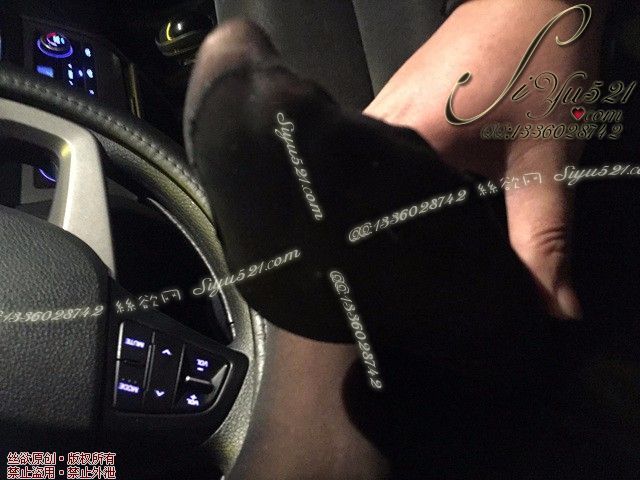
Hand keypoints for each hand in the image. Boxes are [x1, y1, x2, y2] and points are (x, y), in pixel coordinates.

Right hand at [365, 0, 607, 318]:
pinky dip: (404, 187)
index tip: (404, 303)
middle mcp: (376, 125)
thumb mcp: (547, 158)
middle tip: (411, 293)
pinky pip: (387, 158)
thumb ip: (545, 237)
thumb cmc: (543, 63)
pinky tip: (422, 209)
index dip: (394, 264)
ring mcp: (380, 109)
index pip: (375, 220)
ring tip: (416, 258)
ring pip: (378, 180)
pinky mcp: (395, 103)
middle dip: (394, 244)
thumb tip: (554, 311)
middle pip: (371, 202)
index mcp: (401, 138)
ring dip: (398, 214)